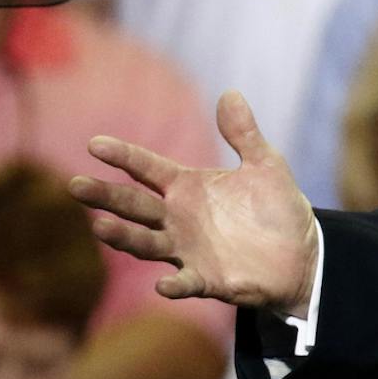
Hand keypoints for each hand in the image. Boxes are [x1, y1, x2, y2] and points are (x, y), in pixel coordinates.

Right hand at [69, 91, 320, 316]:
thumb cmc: (276, 207)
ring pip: (146, 243)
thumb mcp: (264, 164)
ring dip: (123, 236)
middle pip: (135, 206)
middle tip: (75, 185)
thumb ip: (244, 134)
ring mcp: (187, 250)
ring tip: (100, 226)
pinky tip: (164, 285)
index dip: (124, 156)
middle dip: (106, 196)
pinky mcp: (206, 280)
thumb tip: (230, 93)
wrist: (302, 252)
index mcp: (187, 187)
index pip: (147, 168)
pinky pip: (185, 283)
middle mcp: (178, 218)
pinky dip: (174, 285)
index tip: (96, 144)